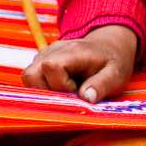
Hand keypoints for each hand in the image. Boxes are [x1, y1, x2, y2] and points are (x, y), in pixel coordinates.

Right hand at [21, 24, 137, 102]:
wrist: (110, 46)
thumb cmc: (113, 62)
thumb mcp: (116, 74)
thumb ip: (102, 85)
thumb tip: (86, 98)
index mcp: (73, 51)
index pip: (50, 67)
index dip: (60, 85)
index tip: (77, 90)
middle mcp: (54, 50)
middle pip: (31, 74)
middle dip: (46, 92)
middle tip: (68, 94)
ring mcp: (46, 53)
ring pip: (29, 76)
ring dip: (43, 90)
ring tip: (66, 90)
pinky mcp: (42, 60)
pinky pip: (33, 76)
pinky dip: (44, 86)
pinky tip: (62, 86)